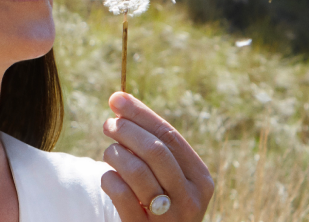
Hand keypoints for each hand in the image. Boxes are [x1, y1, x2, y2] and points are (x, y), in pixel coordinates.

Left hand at [100, 92, 213, 220]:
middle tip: (108, 125)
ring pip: (137, 171)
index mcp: (200, 179)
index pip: (170, 136)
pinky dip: (109, 180)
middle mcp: (190, 199)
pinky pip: (122, 195)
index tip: (116, 99)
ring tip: (109, 153)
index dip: (141, 115)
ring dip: (115, 154)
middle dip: (126, 131)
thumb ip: (151, 142)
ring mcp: (170, 218)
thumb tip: (119, 99)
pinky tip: (108, 178)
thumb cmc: (160, 201)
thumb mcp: (168, 176)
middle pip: (155, 151)